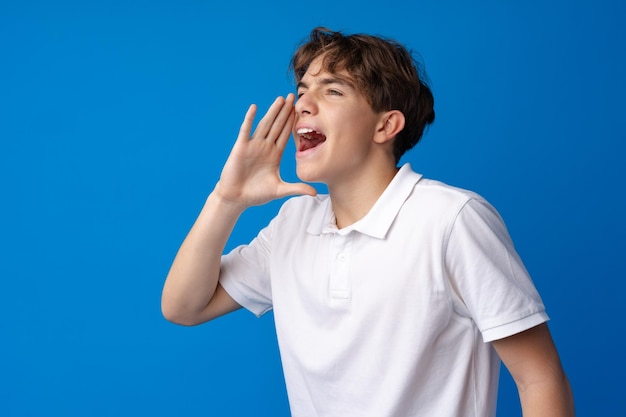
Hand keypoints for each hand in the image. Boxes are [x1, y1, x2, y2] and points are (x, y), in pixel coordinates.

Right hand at [214, 94, 316, 208]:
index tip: (301, 110)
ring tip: (280, 99)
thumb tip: (316, 192)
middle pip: (277, 125)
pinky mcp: (241, 148)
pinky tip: (254, 108)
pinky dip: (249, 119)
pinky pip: (246, 131)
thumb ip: (297, 188)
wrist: (236, 198)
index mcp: (274, 154)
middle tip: (293, 96)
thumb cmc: (256, 194)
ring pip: (265, 125)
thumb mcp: (280, 190)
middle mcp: (265, 147)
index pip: (286, 134)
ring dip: (272, 112)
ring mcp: (253, 146)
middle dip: (285, 111)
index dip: (293, 122)